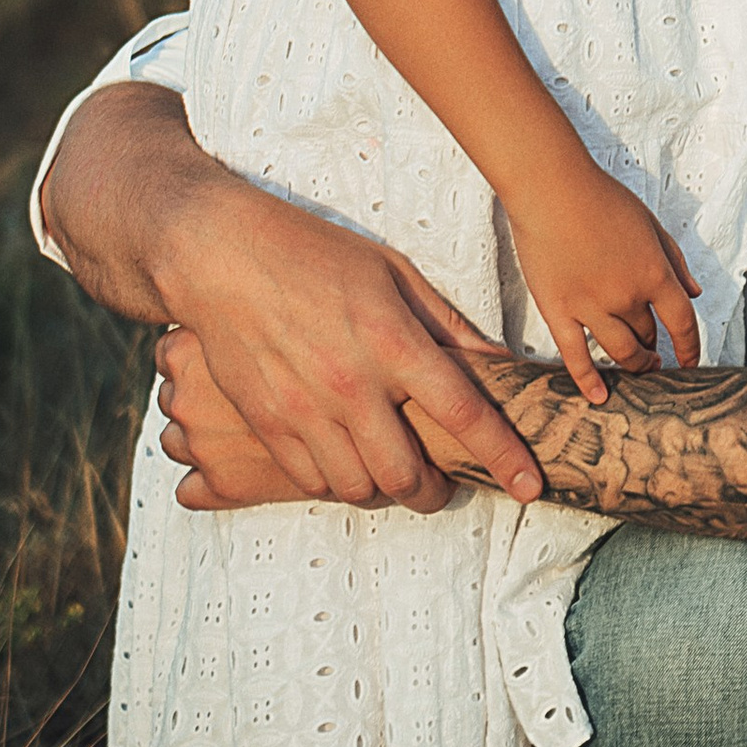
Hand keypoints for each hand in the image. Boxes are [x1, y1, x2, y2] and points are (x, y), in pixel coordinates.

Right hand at [40, 82, 544, 511]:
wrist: (218, 255)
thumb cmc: (312, 253)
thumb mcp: (393, 272)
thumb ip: (447, 324)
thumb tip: (499, 364)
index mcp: (393, 340)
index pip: (465, 414)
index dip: (504, 456)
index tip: (527, 484)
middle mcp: (351, 383)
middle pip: (407, 475)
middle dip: (435, 492)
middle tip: (444, 483)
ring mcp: (303, 410)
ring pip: (358, 488)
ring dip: (386, 492)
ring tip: (395, 472)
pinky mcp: (267, 423)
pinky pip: (311, 481)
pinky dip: (338, 484)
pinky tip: (347, 462)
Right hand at [506, 160, 702, 401]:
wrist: (551, 188)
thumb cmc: (601, 198)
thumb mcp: (650, 223)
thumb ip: (675, 259)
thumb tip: (695, 291)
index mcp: (654, 272)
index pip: (682, 323)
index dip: (690, 348)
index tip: (690, 362)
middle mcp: (627, 296)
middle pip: (648, 335)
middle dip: (653, 346)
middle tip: (652, 352)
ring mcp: (591, 307)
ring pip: (620, 351)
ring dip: (633, 363)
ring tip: (637, 366)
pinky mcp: (559, 310)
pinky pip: (576, 356)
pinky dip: (589, 380)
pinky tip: (599, 396)